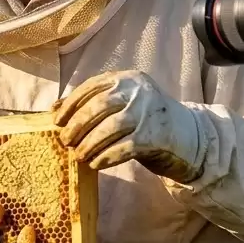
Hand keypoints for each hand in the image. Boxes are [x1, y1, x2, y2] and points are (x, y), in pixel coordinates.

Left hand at [52, 71, 205, 182]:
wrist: (189, 134)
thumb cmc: (145, 119)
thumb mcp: (122, 103)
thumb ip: (93, 102)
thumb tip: (54, 109)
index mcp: (127, 78)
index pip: (91, 87)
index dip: (70, 104)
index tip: (56, 121)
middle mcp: (138, 91)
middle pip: (98, 107)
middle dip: (76, 126)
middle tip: (65, 141)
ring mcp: (148, 113)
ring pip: (108, 128)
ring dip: (88, 144)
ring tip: (78, 155)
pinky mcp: (154, 136)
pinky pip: (122, 148)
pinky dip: (105, 157)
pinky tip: (95, 163)